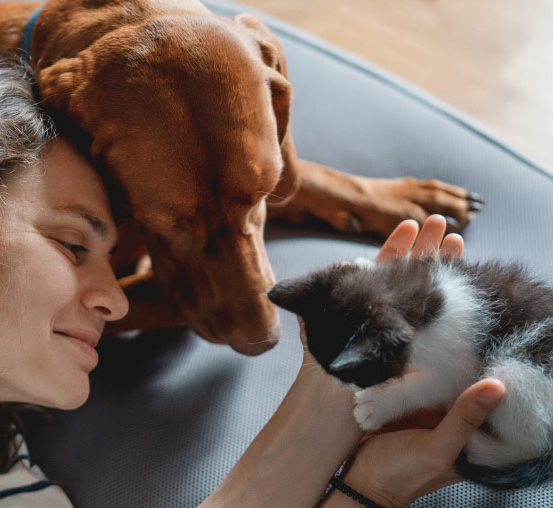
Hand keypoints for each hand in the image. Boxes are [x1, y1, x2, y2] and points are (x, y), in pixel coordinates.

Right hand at [325, 215, 503, 506]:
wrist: (354, 483)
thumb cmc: (403, 471)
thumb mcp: (440, 449)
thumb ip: (465, 416)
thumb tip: (497, 384)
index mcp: (440, 376)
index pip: (452, 319)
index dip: (457, 289)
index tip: (462, 257)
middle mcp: (411, 360)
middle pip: (422, 302)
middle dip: (430, 265)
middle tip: (440, 230)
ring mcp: (379, 358)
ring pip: (388, 300)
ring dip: (396, 266)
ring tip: (408, 231)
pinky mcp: (351, 360)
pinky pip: (353, 317)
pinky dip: (355, 289)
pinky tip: (358, 262)